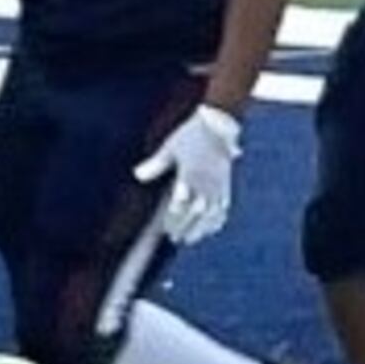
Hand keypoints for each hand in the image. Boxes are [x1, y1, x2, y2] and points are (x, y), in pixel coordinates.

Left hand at [133, 105, 242, 244]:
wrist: (219, 124)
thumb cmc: (192, 134)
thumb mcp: (171, 147)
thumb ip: (156, 164)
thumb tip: (138, 175)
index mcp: (190, 174)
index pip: (181, 203)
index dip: (173, 219)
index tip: (166, 228)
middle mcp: (205, 182)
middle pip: (196, 212)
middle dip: (186, 227)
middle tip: (176, 238)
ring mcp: (218, 184)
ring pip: (211, 212)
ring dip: (201, 227)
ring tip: (192, 239)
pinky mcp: (226, 183)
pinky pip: (224, 205)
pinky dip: (218, 219)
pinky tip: (212, 227)